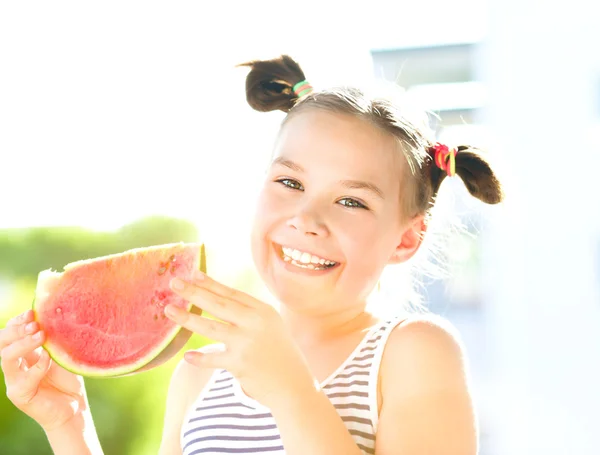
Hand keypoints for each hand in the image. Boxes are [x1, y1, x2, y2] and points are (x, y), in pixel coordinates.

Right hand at [0, 309, 87, 431]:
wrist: (74, 406)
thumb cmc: (68, 378)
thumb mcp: (62, 353)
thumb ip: (54, 339)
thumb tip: (53, 315)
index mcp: (23, 352)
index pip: (10, 332)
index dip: (17, 321)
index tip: (32, 312)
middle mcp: (15, 365)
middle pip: (1, 342)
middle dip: (16, 330)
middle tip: (35, 324)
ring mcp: (14, 380)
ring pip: (6, 358)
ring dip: (23, 344)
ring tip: (40, 336)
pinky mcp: (20, 394)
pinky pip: (24, 378)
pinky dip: (37, 366)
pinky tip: (49, 358)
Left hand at [167, 271, 316, 408]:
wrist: (293, 385)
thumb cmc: (279, 354)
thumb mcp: (270, 327)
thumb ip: (249, 315)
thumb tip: (217, 301)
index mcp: (263, 311)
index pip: (232, 293)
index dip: (211, 283)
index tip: (193, 274)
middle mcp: (255, 323)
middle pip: (218, 304)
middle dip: (194, 292)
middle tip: (174, 283)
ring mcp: (247, 343)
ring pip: (210, 327)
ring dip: (187, 319)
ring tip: (169, 310)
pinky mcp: (239, 364)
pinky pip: (212, 358)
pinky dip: (200, 358)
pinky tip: (187, 356)